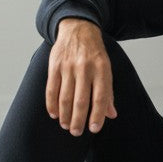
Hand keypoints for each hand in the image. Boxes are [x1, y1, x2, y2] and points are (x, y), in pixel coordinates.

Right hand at [46, 19, 117, 135]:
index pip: (100, 97)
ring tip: (66, 126)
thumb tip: (111, 114)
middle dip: (78, 120)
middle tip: (76, 132)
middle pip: (81, 100)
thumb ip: (108, 92)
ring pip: (65, 97)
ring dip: (65, 115)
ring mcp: (68, 67)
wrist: (78, 29)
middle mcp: (85, 68)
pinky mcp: (54, 65)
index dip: (97, 115)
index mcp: (101, 69)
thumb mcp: (106, 69)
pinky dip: (52, 104)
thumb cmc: (94, 53)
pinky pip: (51, 89)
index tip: (94, 129)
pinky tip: (55, 114)